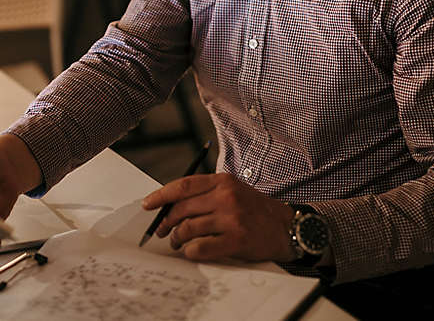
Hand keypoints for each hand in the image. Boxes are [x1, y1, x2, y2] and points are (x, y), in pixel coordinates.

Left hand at [141, 173, 296, 262]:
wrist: (285, 226)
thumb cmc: (255, 209)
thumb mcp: (233, 190)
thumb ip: (206, 193)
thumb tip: (171, 206)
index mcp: (222, 181)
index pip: (183, 186)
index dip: (161, 196)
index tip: (148, 205)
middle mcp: (226, 197)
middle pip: (182, 209)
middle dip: (166, 222)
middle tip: (161, 231)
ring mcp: (231, 218)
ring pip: (188, 229)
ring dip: (177, 239)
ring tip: (177, 243)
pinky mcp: (236, 239)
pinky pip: (201, 247)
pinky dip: (191, 251)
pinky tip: (192, 251)